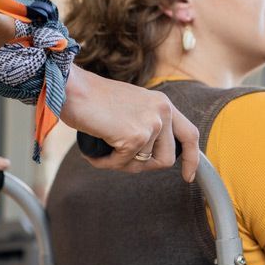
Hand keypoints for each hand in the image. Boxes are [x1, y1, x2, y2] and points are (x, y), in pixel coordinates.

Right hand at [60, 66, 199, 181]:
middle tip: (120, 160)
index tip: (188, 176)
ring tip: (101, 150)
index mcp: (163, 104)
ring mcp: (151, 124)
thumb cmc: (93, 99)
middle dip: (144, 166)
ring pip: (143, 164)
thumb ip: (147, 126)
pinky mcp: (135, 136)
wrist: (72, 88)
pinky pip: (123, 164)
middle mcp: (162, 111)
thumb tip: (150, 157)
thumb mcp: (131, 108)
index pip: (190, 135)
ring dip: (119, 163)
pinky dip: (106, 163)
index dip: (192, 159)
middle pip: (167, 158)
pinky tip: (93, 153)